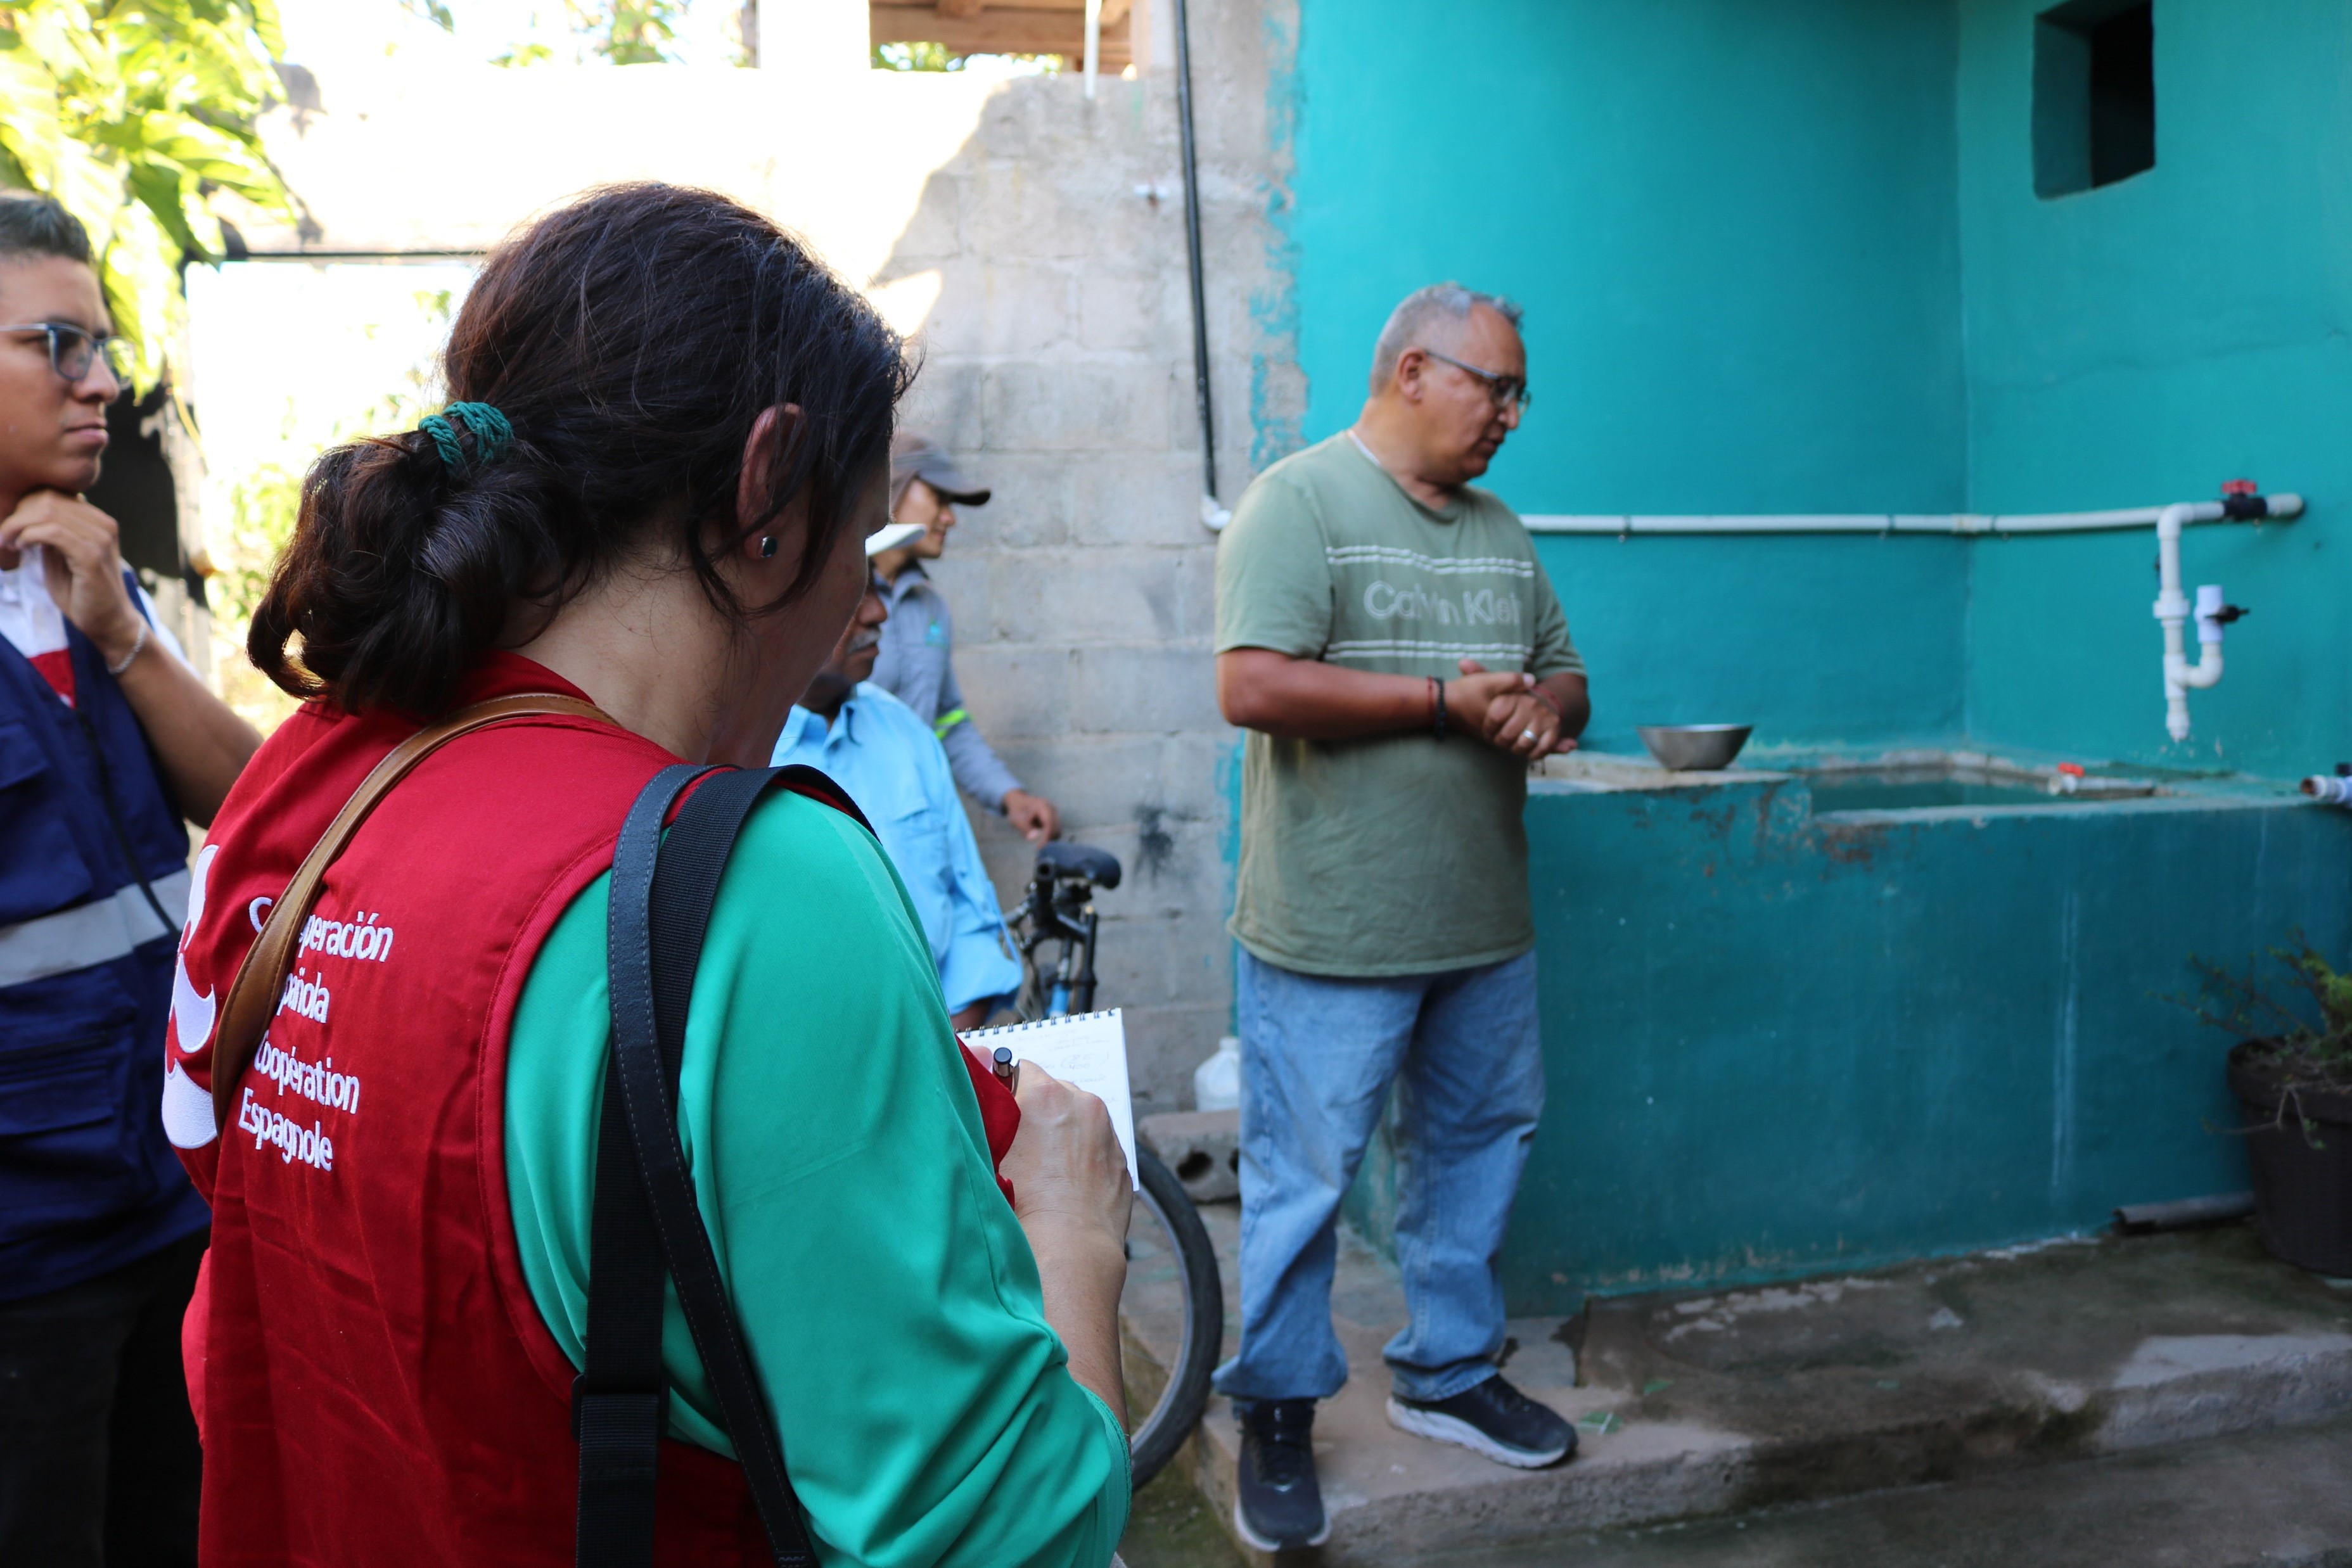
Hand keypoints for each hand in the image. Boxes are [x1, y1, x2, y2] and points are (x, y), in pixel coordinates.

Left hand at [0, 491, 145, 667]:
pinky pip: (53, 532)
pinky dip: (29, 536)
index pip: (54, 493)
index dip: (25, 505)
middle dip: (17, 515)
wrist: (108, 622)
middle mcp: (103, 524)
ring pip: (47, 512)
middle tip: (3, 537)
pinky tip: (21, 547)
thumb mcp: (61, 555)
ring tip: (8, 543)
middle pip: (48, 498)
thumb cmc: (81, 592)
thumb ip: (51, 533)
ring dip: (17, 526)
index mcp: (97, 521)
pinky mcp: (92, 555)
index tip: (10, 529)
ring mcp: (100, 538)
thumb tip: (25, 514)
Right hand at [1000, 1062, 1132, 1247]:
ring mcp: (1107, 1130)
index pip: (1021, 1068)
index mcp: (1045, 1094)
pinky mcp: (1122, 1158)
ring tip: (1045, 1170)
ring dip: (1064, 1131)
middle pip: (1054, 1091)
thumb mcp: (987, 1148)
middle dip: (1038, 1111)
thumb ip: (986, 1103)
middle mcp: (1082, 1103)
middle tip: (1021, 1147)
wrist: (1066, 1247)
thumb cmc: (1018, 1203)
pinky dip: (1084, 1155)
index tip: (1002, 1115)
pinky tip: (1067, 1183)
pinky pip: (1098, 1144)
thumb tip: (979, 1064)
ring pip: (1079, 1118)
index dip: (1008, 1091)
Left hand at [1002, 788, 1059, 843]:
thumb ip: (1025, 828)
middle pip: (1056, 828)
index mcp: (1043, 806)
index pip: (1049, 823)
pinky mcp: (1054, 818)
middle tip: (1038, 848)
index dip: (1046, 836)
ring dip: (1049, 838)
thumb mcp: (1017, 819)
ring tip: (1039, 845)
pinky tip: (1041, 840)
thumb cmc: (1017, 810)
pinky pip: (1055, 830)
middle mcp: (1052, 809)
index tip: (1040, 847)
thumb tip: (1034, 838)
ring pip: (1057, 830)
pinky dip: (1049, 836)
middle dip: (1048, 839)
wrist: (1018, 801)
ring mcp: (1054, 813)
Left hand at [1453, 660, 1576, 758]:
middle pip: (1506, 736)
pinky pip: (1540, 750)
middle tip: (1502, 737)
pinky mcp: (1555, 728)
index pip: (1493, 718)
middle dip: (1501, 741)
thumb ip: (1478, 673)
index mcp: (1513, 694)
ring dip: (1516, 749)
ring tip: (1514, 742)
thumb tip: (1462, 661)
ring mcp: (1544, 716)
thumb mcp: (1492, 685)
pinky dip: (1533, 754)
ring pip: (1522, 744)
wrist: (1540, 705)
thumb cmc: (1510, 700)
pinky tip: (1528, 749)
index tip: (1489, 729)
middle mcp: (1530, 703)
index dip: (1488, 729)